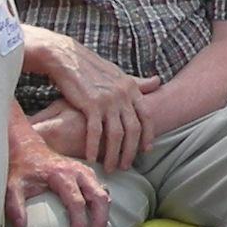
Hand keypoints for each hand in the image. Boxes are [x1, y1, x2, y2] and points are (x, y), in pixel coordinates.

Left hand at [6, 101, 111, 226]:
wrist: (28, 149)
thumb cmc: (22, 168)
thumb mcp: (13, 185)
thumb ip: (14, 205)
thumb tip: (20, 225)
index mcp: (62, 174)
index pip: (77, 202)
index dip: (79, 222)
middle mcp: (78, 171)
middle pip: (99, 197)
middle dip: (100, 221)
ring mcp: (85, 172)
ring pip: (104, 194)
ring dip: (104, 215)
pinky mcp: (87, 174)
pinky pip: (102, 191)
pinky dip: (102, 207)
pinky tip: (96, 220)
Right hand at [27, 34, 149, 172]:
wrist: (68, 59)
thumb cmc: (93, 69)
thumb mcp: (119, 74)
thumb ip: (138, 83)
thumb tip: (158, 81)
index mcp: (131, 88)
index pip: (146, 116)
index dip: (148, 135)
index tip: (146, 150)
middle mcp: (123, 95)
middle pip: (133, 129)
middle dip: (130, 151)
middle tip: (126, 166)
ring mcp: (107, 100)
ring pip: (116, 135)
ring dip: (114, 154)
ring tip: (110, 168)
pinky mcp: (90, 105)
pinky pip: (95, 132)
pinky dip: (94, 147)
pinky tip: (91, 158)